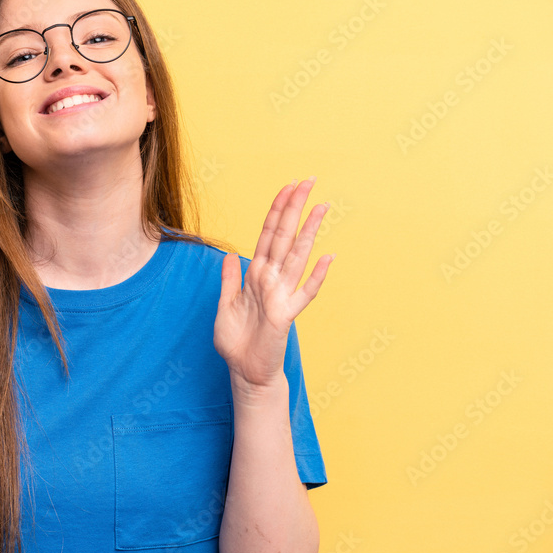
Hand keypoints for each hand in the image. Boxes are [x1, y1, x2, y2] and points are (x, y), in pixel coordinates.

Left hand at [213, 177, 333, 394]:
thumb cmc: (237, 341)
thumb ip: (230, 280)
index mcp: (256, 275)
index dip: (277, 210)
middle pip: (285, 236)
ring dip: (308, 231)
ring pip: (296, 256)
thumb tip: (230, 254)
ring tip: (321, 206)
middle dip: (295, 208)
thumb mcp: (224, 306)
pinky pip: (304, 293)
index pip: (268, 234)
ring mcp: (281, 295)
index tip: (288, 186)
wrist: (244, 371)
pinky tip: (328, 258)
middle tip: (308, 180)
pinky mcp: (285, 315)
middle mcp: (271, 280)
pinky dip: (316, 276)